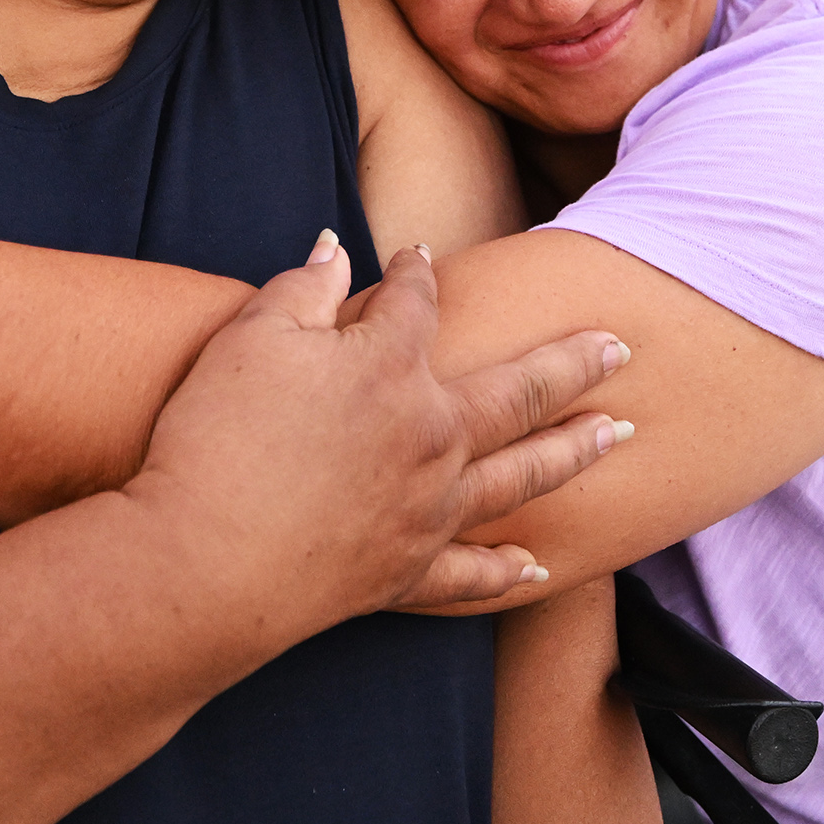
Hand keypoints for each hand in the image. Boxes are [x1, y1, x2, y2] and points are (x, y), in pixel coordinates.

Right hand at [127, 237, 629, 631]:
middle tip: (621, 347)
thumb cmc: (216, 440)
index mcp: (391, 368)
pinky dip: (508, 571)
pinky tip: (539, 566)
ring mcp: (426, 511)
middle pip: (518, 391)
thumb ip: (300, 289)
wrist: (201, 564)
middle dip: (572, 363)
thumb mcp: (249, 339)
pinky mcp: (405, 574)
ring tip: (619, 434)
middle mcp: (430, 437)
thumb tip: (333, 248)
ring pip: (521, 476)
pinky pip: (472, 575)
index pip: (416, 303)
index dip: (414, 274)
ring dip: (574, 451)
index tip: (416, 257)